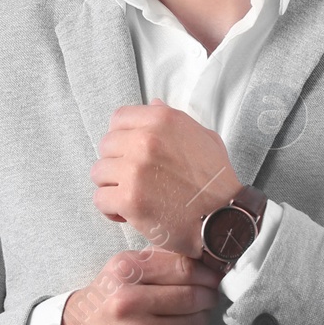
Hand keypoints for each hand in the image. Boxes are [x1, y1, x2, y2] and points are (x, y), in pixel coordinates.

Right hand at [58, 249, 221, 324]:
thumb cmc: (109, 296)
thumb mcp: (125, 266)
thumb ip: (159, 257)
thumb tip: (201, 255)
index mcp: (126, 270)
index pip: (183, 267)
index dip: (206, 273)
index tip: (213, 276)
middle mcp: (128, 300)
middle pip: (192, 296)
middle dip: (209, 296)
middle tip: (210, 295)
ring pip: (194, 323)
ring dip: (204, 317)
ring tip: (199, 313)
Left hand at [89, 99, 241, 255]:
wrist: (224, 220)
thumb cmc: (216, 182)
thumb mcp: (203, 138)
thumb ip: (173, 120)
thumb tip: (152, 104)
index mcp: (163, 121)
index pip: (118, 118)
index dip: (122, 137)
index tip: (130, 153)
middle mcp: (146, 140)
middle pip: (106, 145)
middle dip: (117, 164)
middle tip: (135, 180)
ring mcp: (135, 169)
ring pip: (99, 172)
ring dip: (113, 186)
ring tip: (133, 196)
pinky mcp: (129, 198)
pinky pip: (100, 199)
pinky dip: (111, 209)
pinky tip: (130, 213)